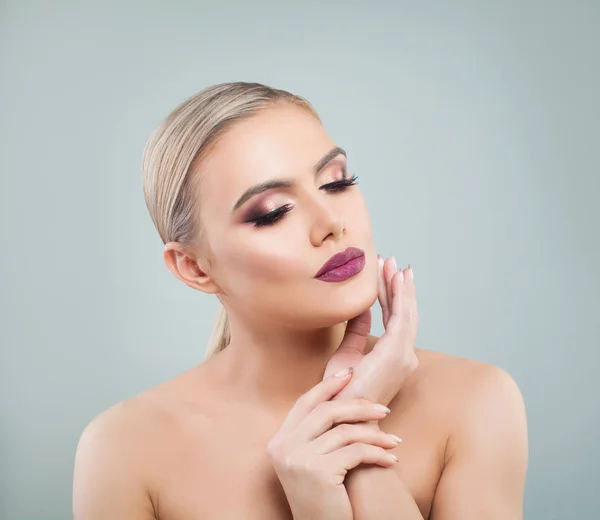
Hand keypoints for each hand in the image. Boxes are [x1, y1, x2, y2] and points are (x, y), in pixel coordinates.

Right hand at [266, 368, 401, 519]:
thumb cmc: (321, 498)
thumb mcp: (311, 462)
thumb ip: (317, 435)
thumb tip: (344, 400)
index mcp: (279, 442)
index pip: (304, 403)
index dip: (327, 386)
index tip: (350, 374)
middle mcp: (283, 447)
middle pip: (326, 412)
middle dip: (359, 407)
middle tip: (384, 410)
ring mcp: (298, 459)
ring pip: (345, 432)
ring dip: (375, 435)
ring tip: (394, 441)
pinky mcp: (318, 472)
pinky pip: (355, 452)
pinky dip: (378, 454)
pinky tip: (391, 460)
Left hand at [324, 256, 418, 406]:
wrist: (340, 415)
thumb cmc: (341, 391)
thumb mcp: (347, 355)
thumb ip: (357, 331)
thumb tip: (361, 308)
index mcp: (394, 357)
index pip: (394, 319)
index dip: (390, 295)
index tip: (385, 273)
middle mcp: (405, 356)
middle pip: (404, 313)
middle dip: (398, 285)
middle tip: (392, 260)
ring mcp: (403, 356)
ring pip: (405, 313)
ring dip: (400, 286)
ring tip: (394, 263)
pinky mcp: (397, 354)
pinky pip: (400, 318)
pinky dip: (400, 296)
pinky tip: (397, 278)